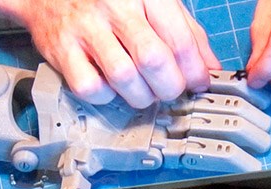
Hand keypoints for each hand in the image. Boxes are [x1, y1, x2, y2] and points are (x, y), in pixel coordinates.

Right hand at [16, 0, 221, 107]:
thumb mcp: (152, 2)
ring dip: (142, 96)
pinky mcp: (61, 50)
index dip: (195, 70)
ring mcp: (85, 29)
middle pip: (153, 60)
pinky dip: (107, 97)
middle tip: (171, 90)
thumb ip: (185, 31)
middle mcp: (114, 7)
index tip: (198, 83)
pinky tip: (112, 87)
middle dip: (170, 86)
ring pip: (124, 78)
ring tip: (145, 92)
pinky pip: (91, 87)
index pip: (179, 38)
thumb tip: (208, 66)